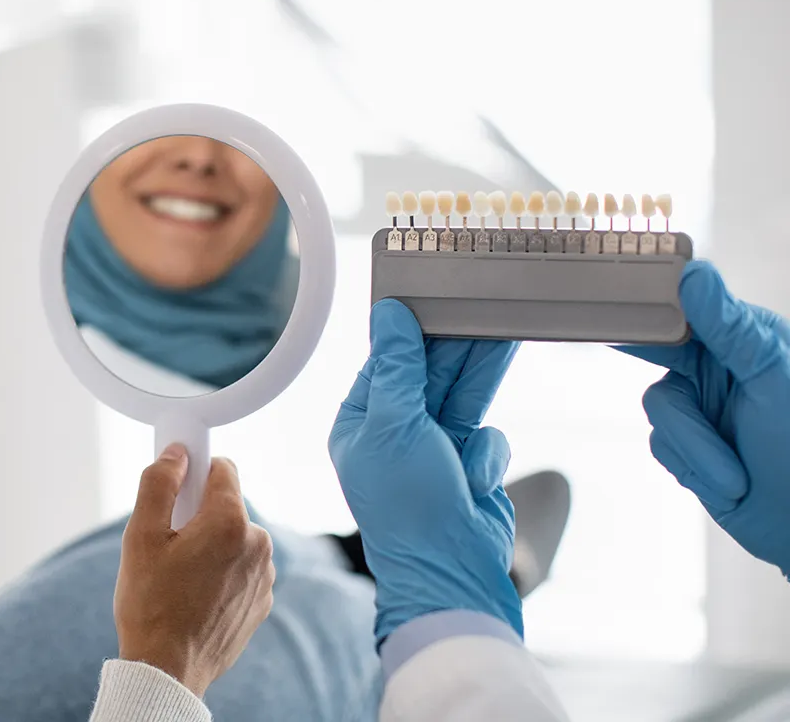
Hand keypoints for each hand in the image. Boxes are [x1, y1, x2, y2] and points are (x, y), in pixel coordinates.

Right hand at [115, 447, 274, 696]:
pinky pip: (241, 568)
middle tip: (169, 544)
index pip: (223, 467)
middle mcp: (258, 544)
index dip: (195, 472)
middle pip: (227, 505)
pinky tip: (195, 595)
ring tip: (180, 576)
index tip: (176, 490)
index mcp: (231, 522)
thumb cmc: (151, 605)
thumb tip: (177, 453)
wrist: (168, 670)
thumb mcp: (140, 536)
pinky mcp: (262, 600)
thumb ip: (159, 483)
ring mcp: (264, 575)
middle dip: (199, 515)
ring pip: (234, 537)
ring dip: (212, 545)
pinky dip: (222, 572)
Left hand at [329, 299, 522, 644]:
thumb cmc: (409, 506)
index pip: (386, 361)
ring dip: (480, 371)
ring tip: (505, 326)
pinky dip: (485, 452)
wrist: (452, 572)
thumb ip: (397, 367)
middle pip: (429, 371)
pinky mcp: (468, 464)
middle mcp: (395, 432)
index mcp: (361, 421)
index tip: (434, 294)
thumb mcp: (395, 425)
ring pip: (462, 393)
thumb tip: (389, 316)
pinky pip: (485, 434)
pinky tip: (475, 475)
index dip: (412, 329)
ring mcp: (433, 448)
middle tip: (481, 302)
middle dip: (455, 343)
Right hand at [617, 260, 789, 574]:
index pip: (684, 308)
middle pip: (660, 361)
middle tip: (683, 406)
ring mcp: (703, 406)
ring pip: (660, 411)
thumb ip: (729, 327)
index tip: (615, 305)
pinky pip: (662, 445)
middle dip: (684, 405)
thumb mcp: (772, 378)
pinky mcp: (689, 443)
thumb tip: (694, 275)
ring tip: (737, 474)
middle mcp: (719, 366)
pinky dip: (694, 467)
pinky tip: (728, 481)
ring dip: (698, 449)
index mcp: (744, 337)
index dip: (650, 307)